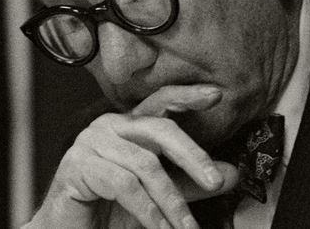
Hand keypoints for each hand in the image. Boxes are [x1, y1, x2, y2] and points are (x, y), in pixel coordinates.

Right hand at [26, 85, 240, 228]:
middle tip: (215, 181)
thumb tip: (230, 173)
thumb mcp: (157, 197)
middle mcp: (108, 126)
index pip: (160, 102)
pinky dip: (149, 211)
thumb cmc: (108, 210)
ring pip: (145, 165)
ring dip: (172, 202)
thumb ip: (189, 183)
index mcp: (127, 126)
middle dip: (192, 155)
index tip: (216, 94)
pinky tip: (161, 227)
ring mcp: (90, 142)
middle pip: (159, 129)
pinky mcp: (78, 165)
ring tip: (186, 227)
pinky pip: (124, 185)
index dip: (187, 96)